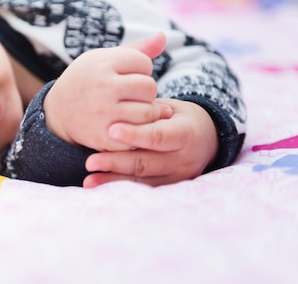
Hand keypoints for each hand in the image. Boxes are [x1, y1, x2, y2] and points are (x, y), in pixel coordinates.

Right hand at [43, 32, 171, 149]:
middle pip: (149, 87)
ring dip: (145, 112)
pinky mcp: (105, 136)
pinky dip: (137, 130)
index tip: (126, 77)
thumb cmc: (88, 81)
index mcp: (102, 63)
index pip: (144, 63)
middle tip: (130, 95)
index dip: (139, 71)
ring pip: (149, 112)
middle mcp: (102, 86)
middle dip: (144, 92)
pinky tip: (124, 124)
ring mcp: (103, 113)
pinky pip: (139, 133)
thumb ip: (137, 50)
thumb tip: (163, 37)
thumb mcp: (104, 59)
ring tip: (131, 109)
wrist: (57, 113)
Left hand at [83, 98, 218, 186]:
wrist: (207, 139)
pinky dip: (121, 187)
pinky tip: (101, 187)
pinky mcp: (170, 187)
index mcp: (185, 133)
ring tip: (89, 179)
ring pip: (142, 180)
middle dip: (116, 163)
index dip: (134, 134)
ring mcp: (177, 176)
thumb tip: (118, 109)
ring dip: (113, 180)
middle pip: (146, 162)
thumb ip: (148, 111)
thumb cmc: (179, 117)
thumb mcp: (170, 108)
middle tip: (90, 162)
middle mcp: (183, 159)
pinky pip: (143, 189)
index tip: (110, 130)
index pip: (157, 136)